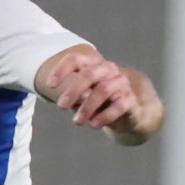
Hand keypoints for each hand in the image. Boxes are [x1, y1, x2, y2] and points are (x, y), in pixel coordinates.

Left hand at [42, 52, 160, 144]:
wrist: (133, 111)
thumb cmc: (102, 101)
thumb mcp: (85, 97)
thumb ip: (75, 97)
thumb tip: (68, 102)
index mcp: (94, 66)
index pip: (76, 60)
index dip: (62, 70)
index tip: (50, 85)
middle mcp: (109, 70)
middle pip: (89, 74)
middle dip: (73, 90)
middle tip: (61, 106)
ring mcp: (122, 83)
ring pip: (103, 89)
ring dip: (87, 107)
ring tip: (77, 122)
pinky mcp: (132, 99)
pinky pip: (119, 105)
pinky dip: (105, 116)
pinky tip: (94, 125)